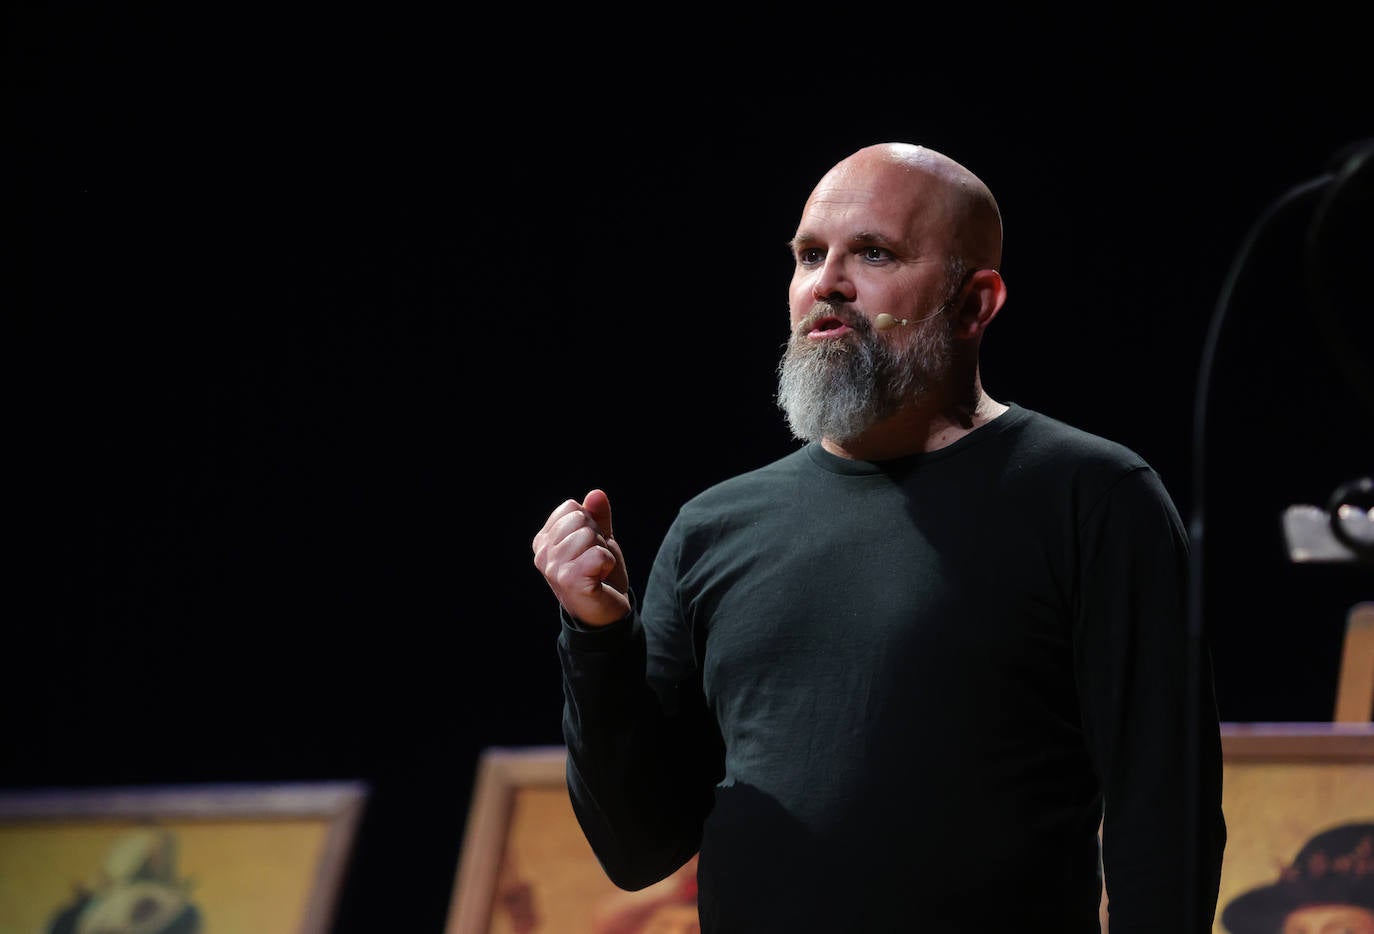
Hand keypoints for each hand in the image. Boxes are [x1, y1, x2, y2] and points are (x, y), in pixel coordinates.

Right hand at [532, 488, 630, 626]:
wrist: (607, 612)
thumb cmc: (599, 574)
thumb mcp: (599, 540)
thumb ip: (597, 516)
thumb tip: (596, 493)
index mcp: (544, 540)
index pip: (571, 507)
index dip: (590, 523)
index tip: (589, 547)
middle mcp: (543, 554)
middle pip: (580, 519)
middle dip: (597, 537)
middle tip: (594, 561)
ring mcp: (553, 568)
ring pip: (589, 535)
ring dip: (602, 552)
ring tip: (596, 571)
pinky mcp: (569, 580)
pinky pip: (598, 553)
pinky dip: (607, 563)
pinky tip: (600, 578)